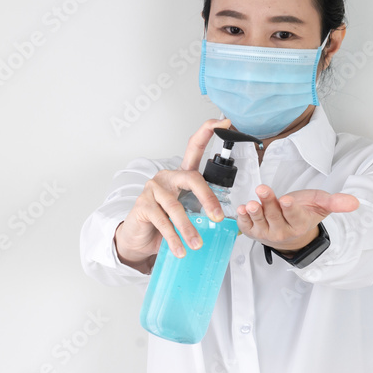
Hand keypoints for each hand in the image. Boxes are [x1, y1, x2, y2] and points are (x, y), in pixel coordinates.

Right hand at [115, 118, 231, 271]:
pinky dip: (173, 238)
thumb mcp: (188, 215)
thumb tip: (234, 224)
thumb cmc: (164, 223)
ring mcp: (153, 190)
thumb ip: (204, 213)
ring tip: (196, 244)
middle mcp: (167, 178)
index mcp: (180, 176)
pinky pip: (162, 221)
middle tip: (218, 218)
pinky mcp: (142, 205)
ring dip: (188, 228)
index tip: (224, 122)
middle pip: (191, 178)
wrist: (139, 239)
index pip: (194, 148)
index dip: (207, 132)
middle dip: (207, 198)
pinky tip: (180, 249)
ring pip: (175, 206)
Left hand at [236, 185, 359, 253]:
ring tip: (249, 203)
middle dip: (268, 202)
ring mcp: (266, 233)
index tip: (286, 200)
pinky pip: (246, 226)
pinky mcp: (252, 232)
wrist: (289, 234)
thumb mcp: (320, 206)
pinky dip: (242, 218)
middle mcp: (282, 231)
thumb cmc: (303, 214)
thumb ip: (335, 203)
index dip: (290, 208)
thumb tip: (355, 202)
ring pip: (260, 220)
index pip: (295, 216)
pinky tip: (239, 209)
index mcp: (300, 224)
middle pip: (274, 215)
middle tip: (263, 189)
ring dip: (254, 211)